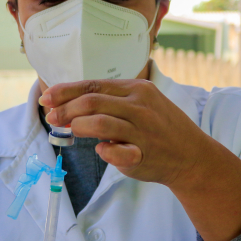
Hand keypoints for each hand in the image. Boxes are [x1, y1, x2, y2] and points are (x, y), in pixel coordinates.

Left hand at [40, 79, 203, 186]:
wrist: (193, 156)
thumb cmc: (159, 128)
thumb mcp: (140, 104)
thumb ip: (111, 102)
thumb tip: (70, 104)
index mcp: (136, 89)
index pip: (93, 85)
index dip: (65, 91)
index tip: (47, 98)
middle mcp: (140, 105)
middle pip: (92, 101)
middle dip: (66, 109)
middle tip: (52, 118)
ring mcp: (142, 130)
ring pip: (99, 123)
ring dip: (79, 127)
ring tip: (70, 131)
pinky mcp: (143, 153)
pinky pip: (115, 151)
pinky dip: (104, 150)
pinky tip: (102, 150)